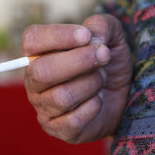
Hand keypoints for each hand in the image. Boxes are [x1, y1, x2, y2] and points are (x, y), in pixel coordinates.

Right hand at [22, 14, 132, 143]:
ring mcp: (43, 106)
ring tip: (101, 80)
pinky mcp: (56, 128)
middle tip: (104, 55)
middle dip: (79, 61)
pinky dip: (93, 107)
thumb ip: (101, 26)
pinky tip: (98, 100)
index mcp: (39, 54)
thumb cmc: (108, 65)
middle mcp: (34, 80)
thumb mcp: (111, 38)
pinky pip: (73, 120)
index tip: (86, 36)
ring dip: (91, 85)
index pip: (32, 40)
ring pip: (61, 97)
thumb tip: (91, 37)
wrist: (122, 98)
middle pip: (42, 71)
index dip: (58, 36)